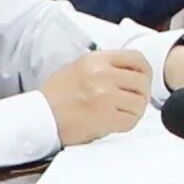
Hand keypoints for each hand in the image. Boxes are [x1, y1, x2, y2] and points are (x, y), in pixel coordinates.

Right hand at [41, 38, 159, 145]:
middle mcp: (102, 74)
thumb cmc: (55, 96)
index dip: (145, 72)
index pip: (137, 58)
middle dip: (141, 94)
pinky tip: (114, 123)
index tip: (142, 82)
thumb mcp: (78, 68)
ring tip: (120, 114)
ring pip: (140, 102)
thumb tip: (130, 72)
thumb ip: (104, 66)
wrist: (39, 116)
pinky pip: (131, 120)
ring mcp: (105, 95)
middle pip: (142, 82)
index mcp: (96, 59)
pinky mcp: (105, 116)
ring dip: (134, 111)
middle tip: (131, 103)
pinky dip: (126, 124)